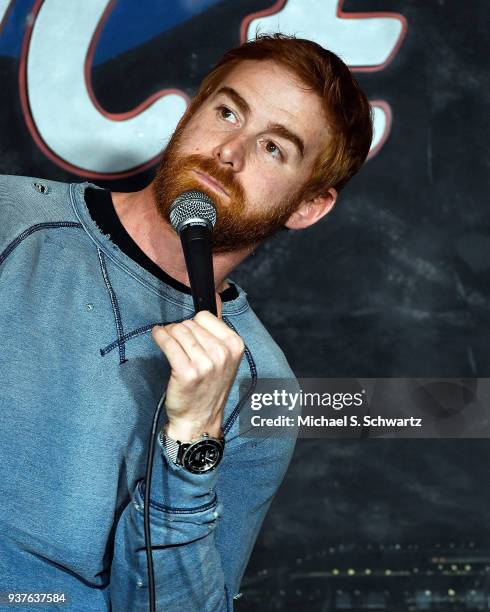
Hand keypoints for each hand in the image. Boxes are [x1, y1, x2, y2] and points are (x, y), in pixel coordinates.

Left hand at [151, 293, 244, 441]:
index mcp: (235, 345)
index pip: (205, 316)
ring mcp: (206, 364)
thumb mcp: (224, 357)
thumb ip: (219, 328)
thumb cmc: (209, 386)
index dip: (194, 324)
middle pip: (190, 323)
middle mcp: (222, 354)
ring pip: (178, 331)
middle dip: (180, 330)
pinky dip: (159, 336)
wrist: (200, 418)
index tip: (191, 336)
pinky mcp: (187, 373)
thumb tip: (217, 295)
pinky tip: (158, 336)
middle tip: (179, 345)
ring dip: (168, 333)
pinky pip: (168, 342)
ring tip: (168, 343)